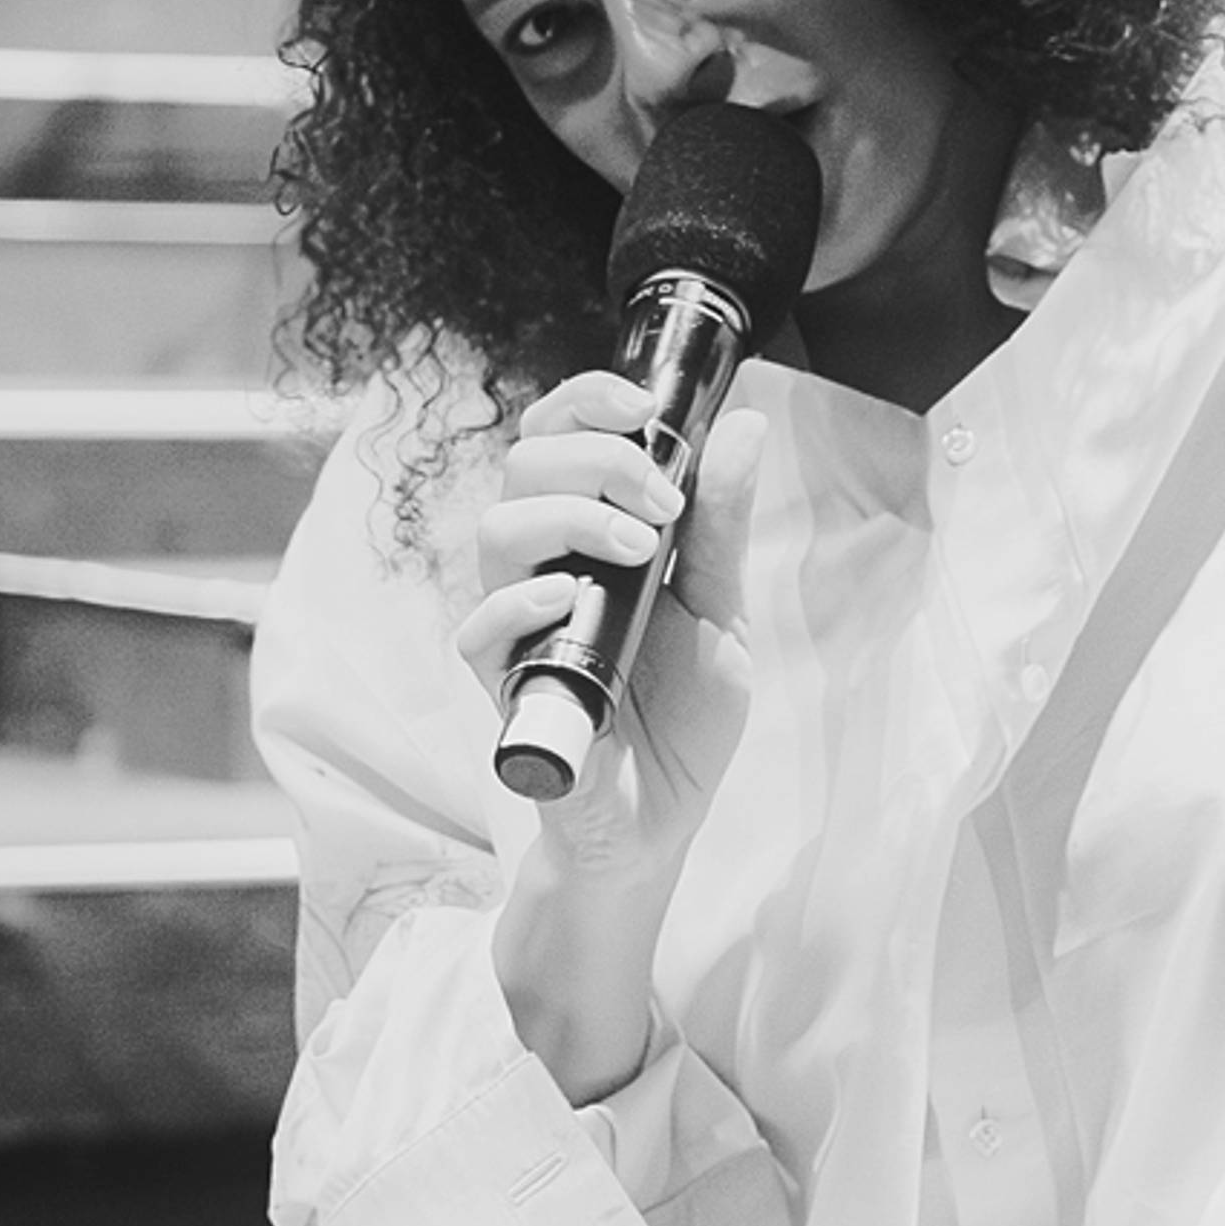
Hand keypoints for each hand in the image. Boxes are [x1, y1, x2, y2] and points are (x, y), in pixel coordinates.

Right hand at [463, 372, 759, 1092]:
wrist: (659, 824)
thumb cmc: (682, 720)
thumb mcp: (721, 614)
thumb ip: (722, 527)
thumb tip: (747, 429)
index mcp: (593, 535)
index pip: (561, 436)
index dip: (588, 401)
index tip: (644, 403)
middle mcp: (545, 566)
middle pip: (525, 464)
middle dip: (597, 457)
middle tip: (663, 499)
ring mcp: (518, 623)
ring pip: (498, 529)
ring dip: (571, 518)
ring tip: (641, 548)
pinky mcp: (504, 685)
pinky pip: (477, 627)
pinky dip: (519, 603)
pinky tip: (568, 603)